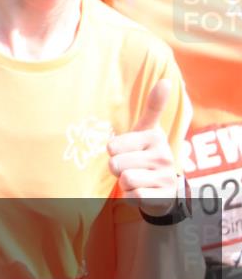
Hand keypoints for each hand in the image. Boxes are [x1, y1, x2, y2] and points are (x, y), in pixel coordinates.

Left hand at [108, 80, 178, 216]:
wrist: (163, 188)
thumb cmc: (145, 154)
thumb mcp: (146, 130)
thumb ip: (153, 106)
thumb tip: (166, 81)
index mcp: (155, 137)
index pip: (112, 146)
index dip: (113, 152)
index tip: (126, 151)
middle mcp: (164, 156)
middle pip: (116, 164)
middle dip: (117, 169)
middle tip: (130, 167)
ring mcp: (165, 177)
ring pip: (125, 180)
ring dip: (124, 183)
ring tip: (136, 178)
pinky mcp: (163, 197)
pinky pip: (133, 196)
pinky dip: (131, 196)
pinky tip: (142, 191)